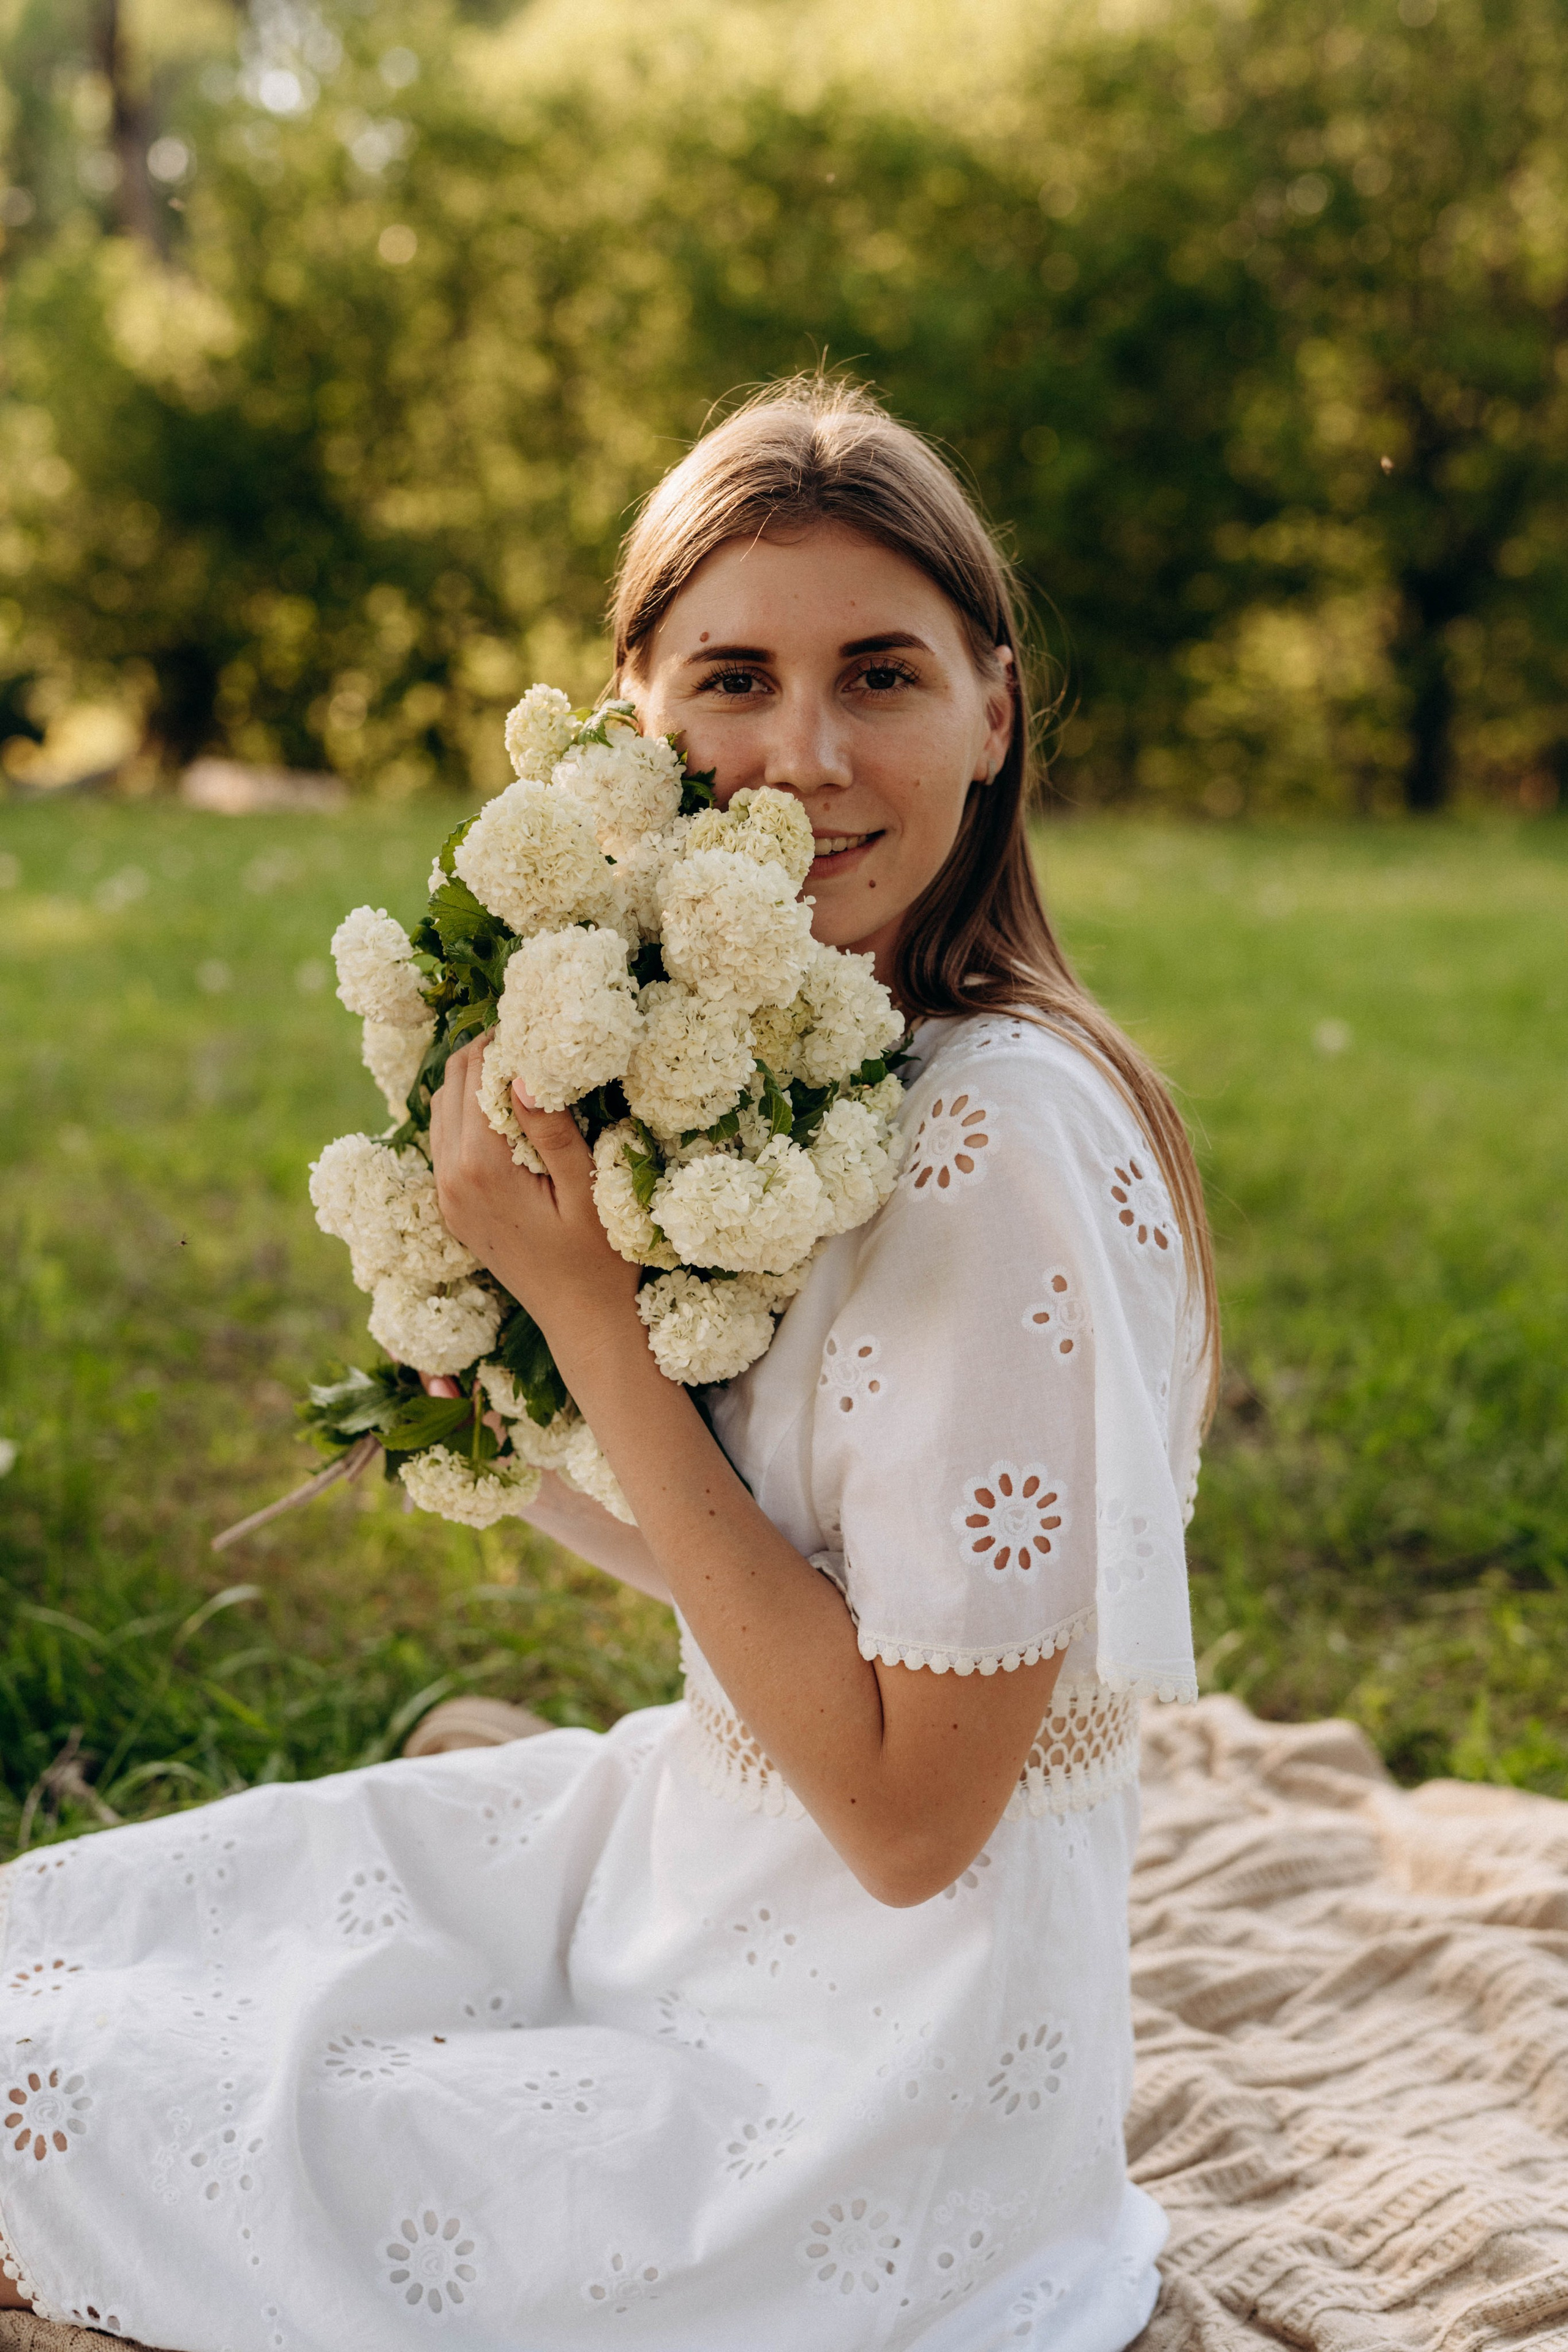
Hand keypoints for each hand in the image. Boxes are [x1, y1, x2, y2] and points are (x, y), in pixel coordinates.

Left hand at [427, 1037, 637, 1351]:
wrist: (582, 1323)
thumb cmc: (600, 1259)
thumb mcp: (588, 1190)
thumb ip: (554, 1130)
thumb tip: (522, 1071)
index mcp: (480, 1168)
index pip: (476, 1075)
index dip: (503, 1038)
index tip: (533, 1017)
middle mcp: (450, 1179)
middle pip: (449, 1084)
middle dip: (483, 1052)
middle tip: (526, 1032)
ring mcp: (446, 1196)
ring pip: (440, 1110)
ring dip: (471, 1080)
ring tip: (518, 1063)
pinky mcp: (452, 1209)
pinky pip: (444, 1142)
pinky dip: (465, 1114)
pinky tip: (504, 1109)